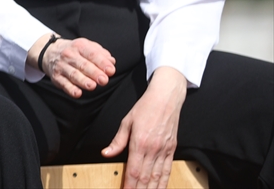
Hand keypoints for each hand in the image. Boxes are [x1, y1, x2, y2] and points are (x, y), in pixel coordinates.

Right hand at [35, 36, 115, 97]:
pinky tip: (77, 93)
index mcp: (80, 46)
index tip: (111, 71)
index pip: (92, 54)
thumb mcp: (87, 46)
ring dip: (83, 80)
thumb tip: (111, 62)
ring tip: (92, 86)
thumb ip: (101, 53)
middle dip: (94, 73)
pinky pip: (63, 84)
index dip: (102, 63)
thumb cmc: (75, 52)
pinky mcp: (56, 77)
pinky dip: (70, 89)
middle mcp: (69, 55)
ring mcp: (62, 66)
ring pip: (73, 74)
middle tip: (104, 80)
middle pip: (83, 65)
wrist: (50, 52)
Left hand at [102, 67, 186, 188]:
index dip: (130, 184)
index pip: (134, 170)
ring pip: (158, 176)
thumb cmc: (144, 108)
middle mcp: (153, 149)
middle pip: (146, 177)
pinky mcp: (172, 150)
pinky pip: (168, 170)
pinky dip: (164, 182)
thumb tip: (106, 153)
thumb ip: (118, 141)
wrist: (166, 99)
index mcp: (140, 143)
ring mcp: (164, 151)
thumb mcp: (126, 121)